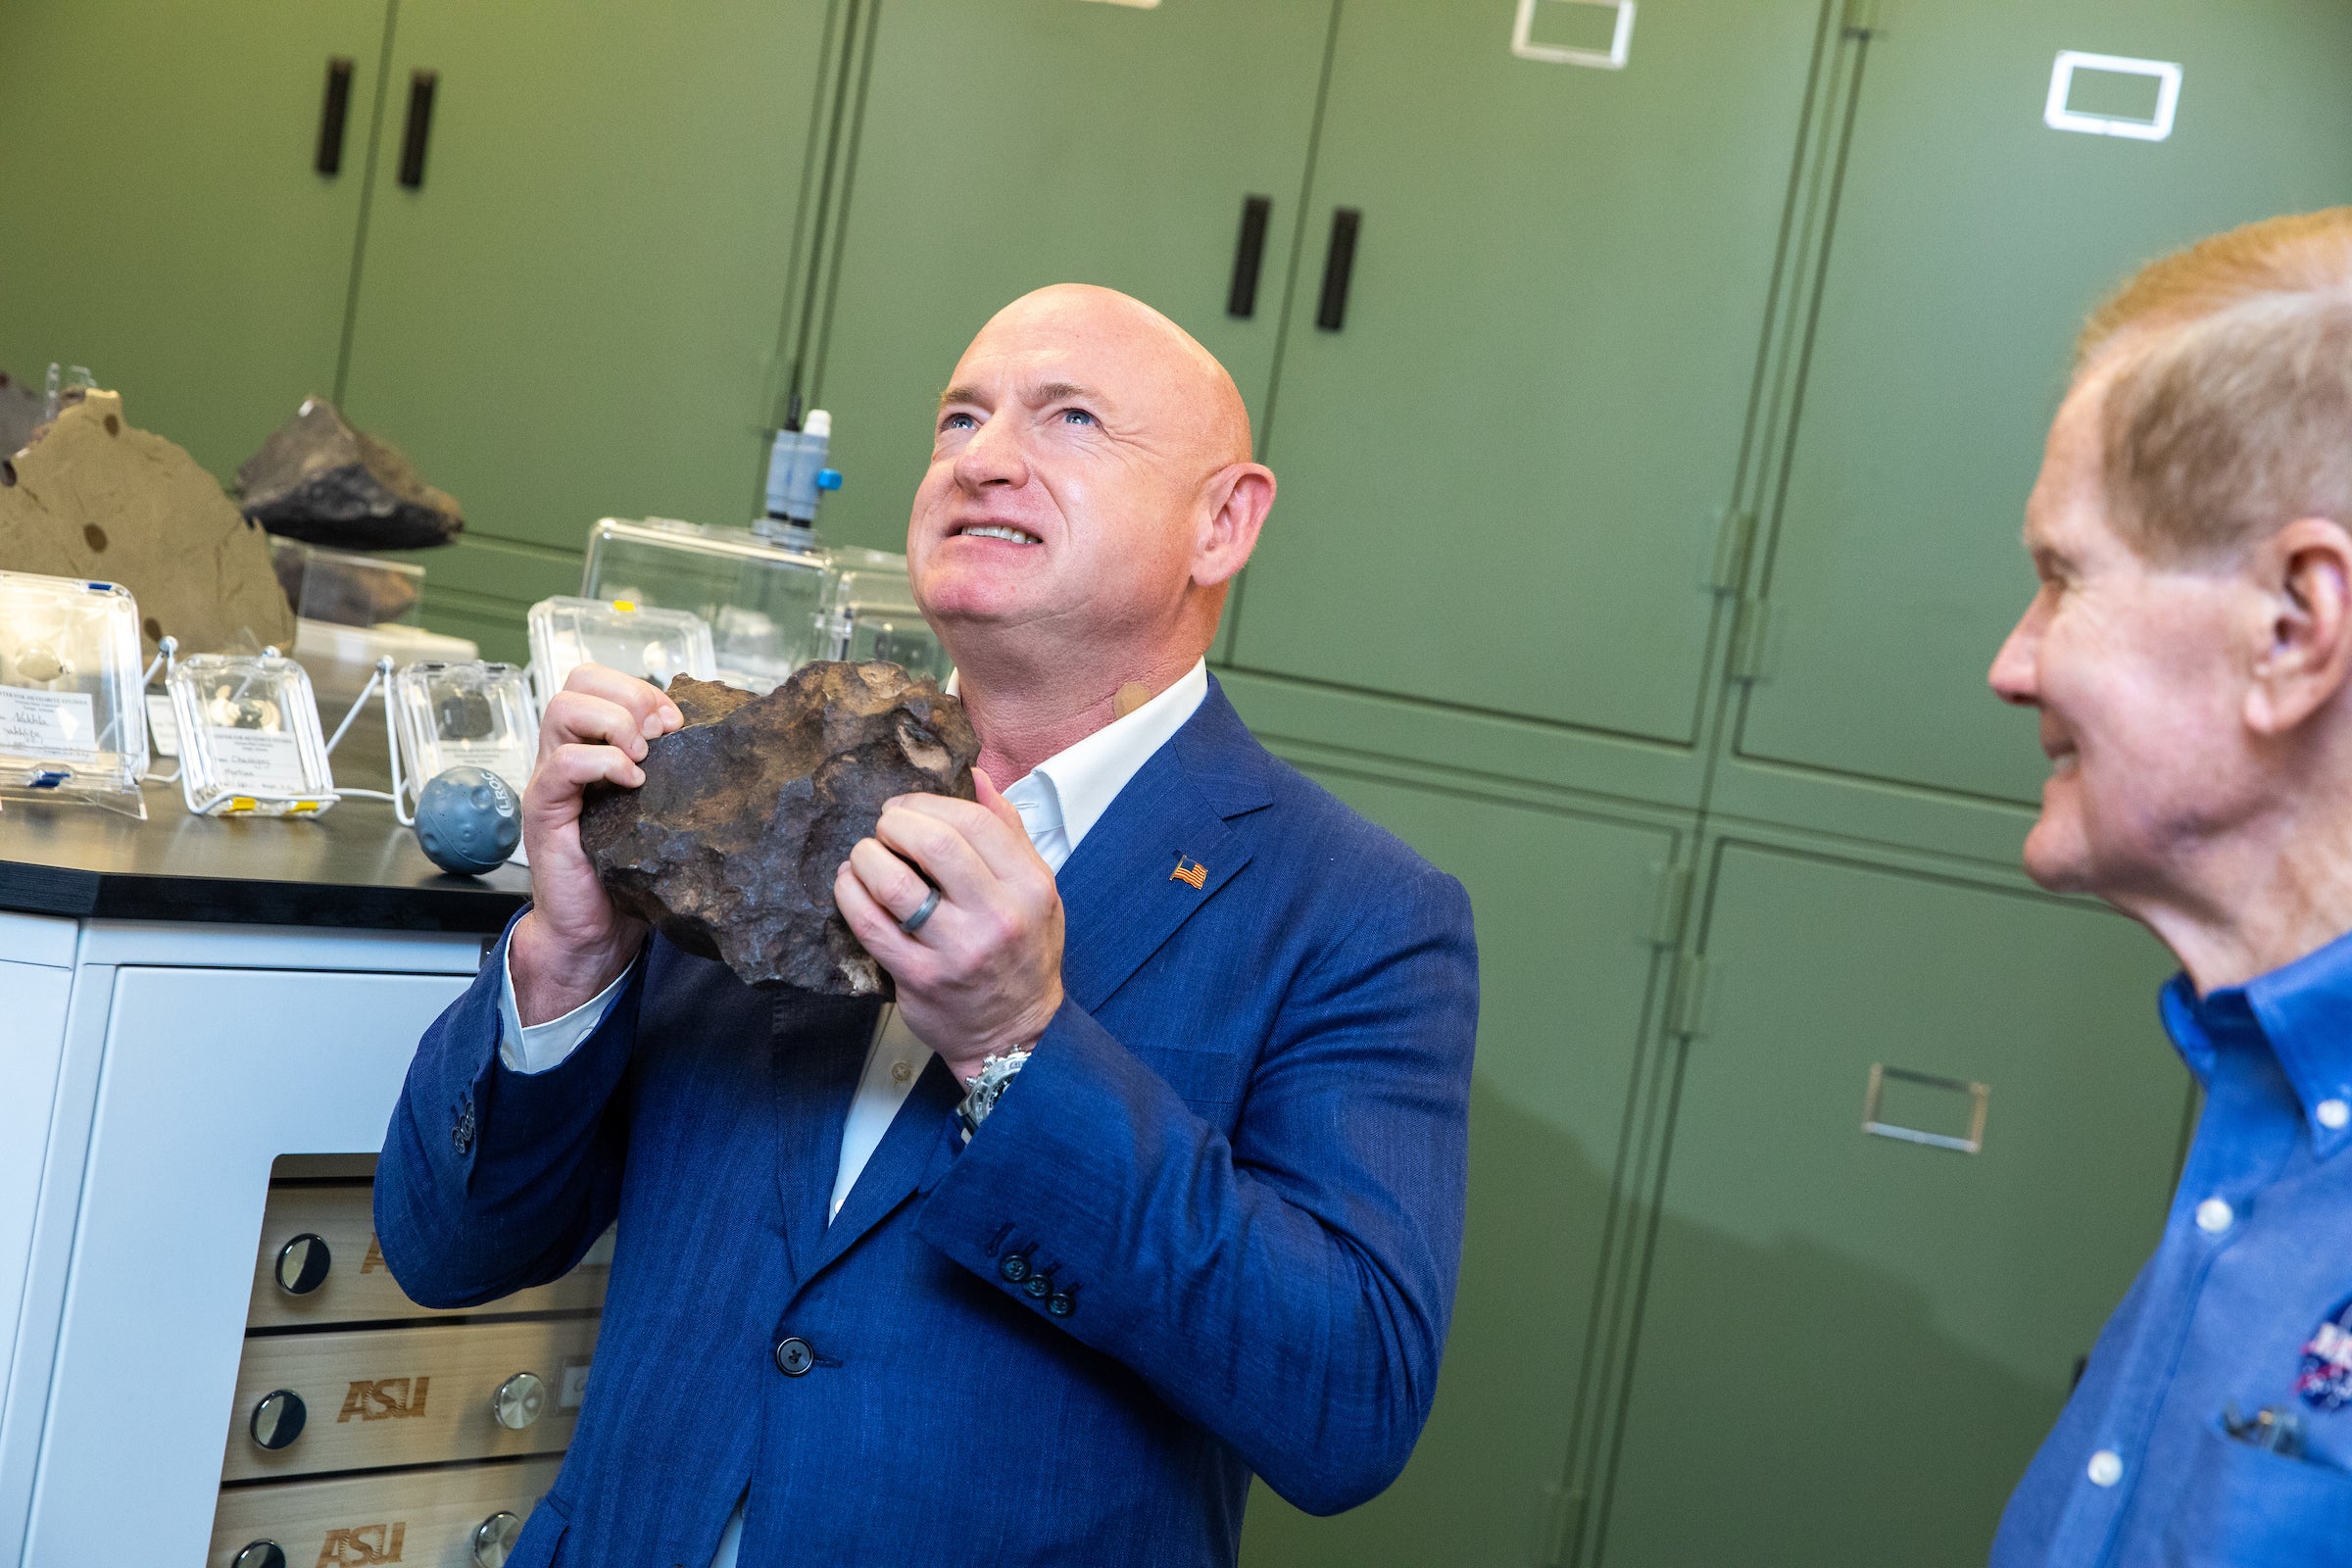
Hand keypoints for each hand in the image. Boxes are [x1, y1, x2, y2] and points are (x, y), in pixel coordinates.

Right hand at [509, 664, 680, 1025]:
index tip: (678, 722)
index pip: (599, 679)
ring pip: (562, 709)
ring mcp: (551, 778)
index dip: (640, 688)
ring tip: (643, 759)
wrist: (596, 929)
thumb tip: (728, 740)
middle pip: (577, 679)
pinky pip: (563, 764)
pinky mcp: (545, 810)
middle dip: (629, 695)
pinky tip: (633, 785)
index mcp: (592, 744)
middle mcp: (566, 752)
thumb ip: (675, 771)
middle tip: (661, 735)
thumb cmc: (630, 871)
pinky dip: (603, 763)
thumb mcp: (660, 810)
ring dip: (614, 723)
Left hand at [833, 769, 1064, 1081]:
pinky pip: (870, 925)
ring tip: (865, 855)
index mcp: (1029, 886)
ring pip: (893, 883)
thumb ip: (1009, 832)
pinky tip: (850, 884)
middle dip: (895, 823)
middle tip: (884, 827)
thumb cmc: (1024, 955)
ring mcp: (957, 950)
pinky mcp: (920, 978)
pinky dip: (850, 894)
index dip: (929, 804)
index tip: (908, 808)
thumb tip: (976, 778)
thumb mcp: (1038, 891)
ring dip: (866, 856)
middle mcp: (997, 917)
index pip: (975, 822)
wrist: (1015, 1035)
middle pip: (934, 844)